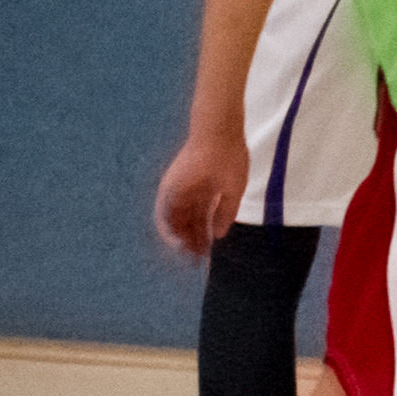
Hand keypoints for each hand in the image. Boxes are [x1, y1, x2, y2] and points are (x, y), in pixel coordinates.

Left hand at [154, 130, 248, 257]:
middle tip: (196, 258)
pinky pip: (163, 211)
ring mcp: (178, 189)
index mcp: (205, 191)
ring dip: (180, 238)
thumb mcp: (233, 191)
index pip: (201, 219)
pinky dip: (167, 227)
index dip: (204, 236)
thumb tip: (219, 234)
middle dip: (192, 241)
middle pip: (188, 221)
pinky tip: (176, 242)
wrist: (218, 137)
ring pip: (175, 219)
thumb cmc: (230, 158)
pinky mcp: (169, 186)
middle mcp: (189, 192)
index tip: (208, 251)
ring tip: (187, 255)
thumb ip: (225, 212)